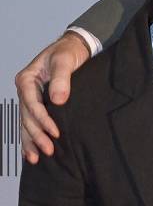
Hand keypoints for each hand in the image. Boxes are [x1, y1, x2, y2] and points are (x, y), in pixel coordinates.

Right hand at [16, 33, 90, 162]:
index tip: (54, 131)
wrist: (74, 48)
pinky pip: (30, 123)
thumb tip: (57, 99)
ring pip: (26, 123)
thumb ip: (61, 78)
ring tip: (36, 158)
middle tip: (48, 149)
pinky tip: (31, 153)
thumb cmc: (68, 51)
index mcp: (27, 79)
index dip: (42, 119)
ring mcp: (30, 98)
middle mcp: (25, 90)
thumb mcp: (64, 60)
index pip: (32, 104)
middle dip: (36, 135)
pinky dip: (30, 138)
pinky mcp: (38, 104)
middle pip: (27, 117)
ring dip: (31, 141)